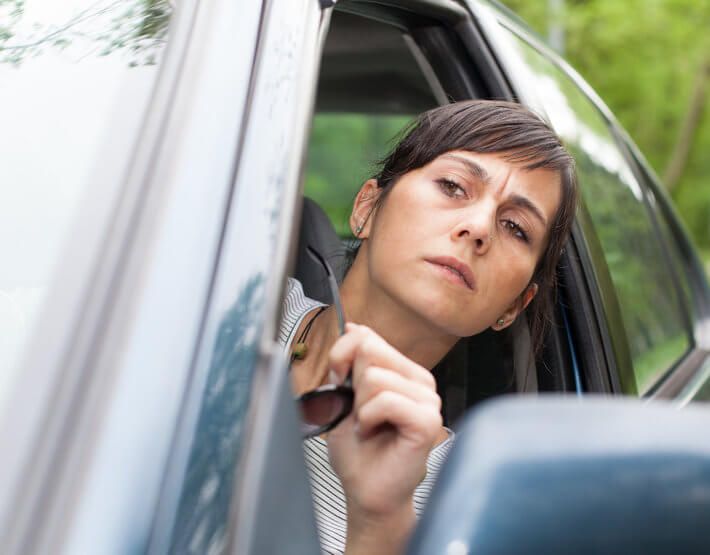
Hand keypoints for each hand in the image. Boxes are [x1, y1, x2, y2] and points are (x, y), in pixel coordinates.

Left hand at [326, 323, 442, 552]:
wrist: (366, 491)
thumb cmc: (359, 450)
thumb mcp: (345, 395)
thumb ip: (351, 360)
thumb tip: (354, 327)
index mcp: (404, 372)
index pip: (367, 337)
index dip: (342, 357)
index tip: (341, 382)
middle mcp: (420, 382)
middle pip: (370, 351)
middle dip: (351, 384)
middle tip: (358, 412)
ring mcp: (428, 400)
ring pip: (375, 377)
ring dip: (360, 408)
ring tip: (369, 427)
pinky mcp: (427, 421)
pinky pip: (386, 401)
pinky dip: (369, 418)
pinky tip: (374, 433)